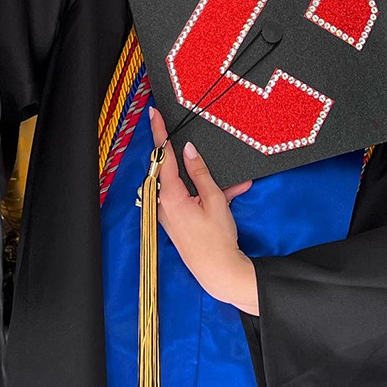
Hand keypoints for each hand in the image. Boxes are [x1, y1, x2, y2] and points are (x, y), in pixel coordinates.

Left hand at [148, 108, 257, 314]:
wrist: (218, 272)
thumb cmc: (217, 238)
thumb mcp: (214, 199)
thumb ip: (200, 172)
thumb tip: (189, 150)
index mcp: (170, 195)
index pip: (162, 157)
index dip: (159, 133)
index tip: (153, 113)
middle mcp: (164, 203)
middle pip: (170, 168)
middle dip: (183, 155)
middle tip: (184, 134)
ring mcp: (169, 213)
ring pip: (183, 183)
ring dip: (203, 178)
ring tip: (230, 183)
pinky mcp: (176, 220)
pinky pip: (188, 197)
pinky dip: (206, 192)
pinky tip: (233, 191)